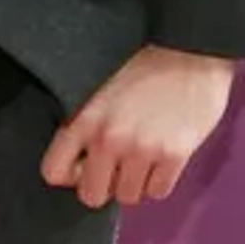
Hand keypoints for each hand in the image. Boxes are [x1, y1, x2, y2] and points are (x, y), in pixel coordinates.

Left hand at [40, 46, 235, 209]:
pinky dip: (159, 181)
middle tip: (115, 167)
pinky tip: (161, 160)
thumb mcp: (98, 84)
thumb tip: (79, 153)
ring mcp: (142, 149)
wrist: (190, 47)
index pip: (54, 172)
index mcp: (84, 119)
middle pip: (91, 195)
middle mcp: (109, 139)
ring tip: (140, 160)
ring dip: (133, 183)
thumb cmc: (145, 61)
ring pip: (127, 197)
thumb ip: (85, 119)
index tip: (83, 165)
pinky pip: (158, 191)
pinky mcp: (174, 154)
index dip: (70, 174)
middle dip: (103, 184)